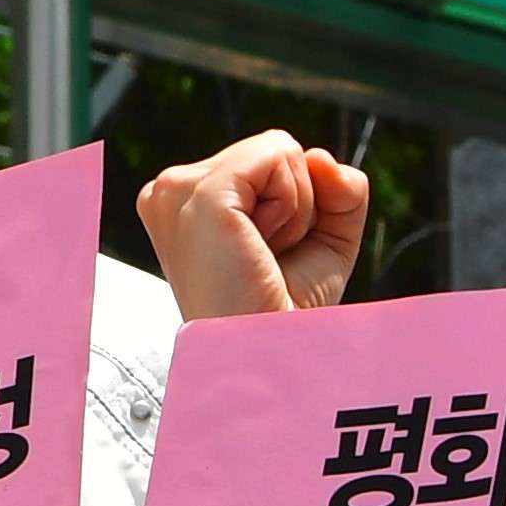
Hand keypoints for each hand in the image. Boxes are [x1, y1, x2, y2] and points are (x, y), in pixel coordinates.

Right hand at [134, 132, 367, 320]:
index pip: (265, 158)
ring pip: (279, 150)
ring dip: (296, 208)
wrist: (270, 357)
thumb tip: (321, 157)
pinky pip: (277, 156)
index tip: (266, 256)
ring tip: (262, 256)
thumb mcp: (323, 237)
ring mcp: (176, 190)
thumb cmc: (287, 312)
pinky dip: (294, 204)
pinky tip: (263, 246)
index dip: (292, 206)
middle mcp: (168, 190)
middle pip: (273, 149)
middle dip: (295, 203)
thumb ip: (337, 188)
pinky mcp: (201, 195)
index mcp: (182, 200)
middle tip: (267, 259)